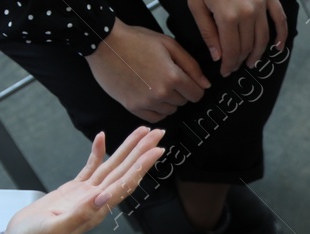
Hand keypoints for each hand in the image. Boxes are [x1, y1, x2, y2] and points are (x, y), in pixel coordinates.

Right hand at [0, 128, 164, 233]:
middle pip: (124, 171)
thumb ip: (81, 213)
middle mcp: (97, 200)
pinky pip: (90, 168)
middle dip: (141, 152)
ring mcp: (86, 194)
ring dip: (127, 150)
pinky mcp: (74, 190)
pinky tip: (102, 139)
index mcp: (96, 209)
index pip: (125, 183)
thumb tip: (103, 198)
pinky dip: (97, 153)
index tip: (155, 150)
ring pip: (111, 167)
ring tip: (141, 133)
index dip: (141, 166)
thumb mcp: (57, 227)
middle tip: (157, 134)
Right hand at [85, 19, 209, 121]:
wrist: (104, 44)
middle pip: (183, 102)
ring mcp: (146, 103)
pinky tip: (149, 95)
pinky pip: (155, 117)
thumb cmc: (136, 40)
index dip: (193, 86)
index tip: (186, 81)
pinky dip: (156, 109)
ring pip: (170, 110)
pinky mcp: (133, 108)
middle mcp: (161, 93)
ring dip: (167, 100)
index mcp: (172, 77)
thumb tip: (205, 84)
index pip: (197, 94)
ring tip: (154, 83)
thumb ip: (191, 65)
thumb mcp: (168, 44)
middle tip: (164, 76)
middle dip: (179, 91)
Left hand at [187, 0, 287, 76]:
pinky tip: (277, 48)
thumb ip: (207, 31)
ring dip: (258, 53)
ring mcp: (261, 6)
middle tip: (234, 67)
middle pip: (248, 46)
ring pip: (263, 38)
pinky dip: (281, 35)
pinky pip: (279, 19)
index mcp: (228, 17)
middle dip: (240, 60)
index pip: (231, 50)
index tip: (225, 72)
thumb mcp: (196, 4)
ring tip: (251, 62)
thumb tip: (218, 56)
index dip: (229, 64)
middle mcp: (248, 14)